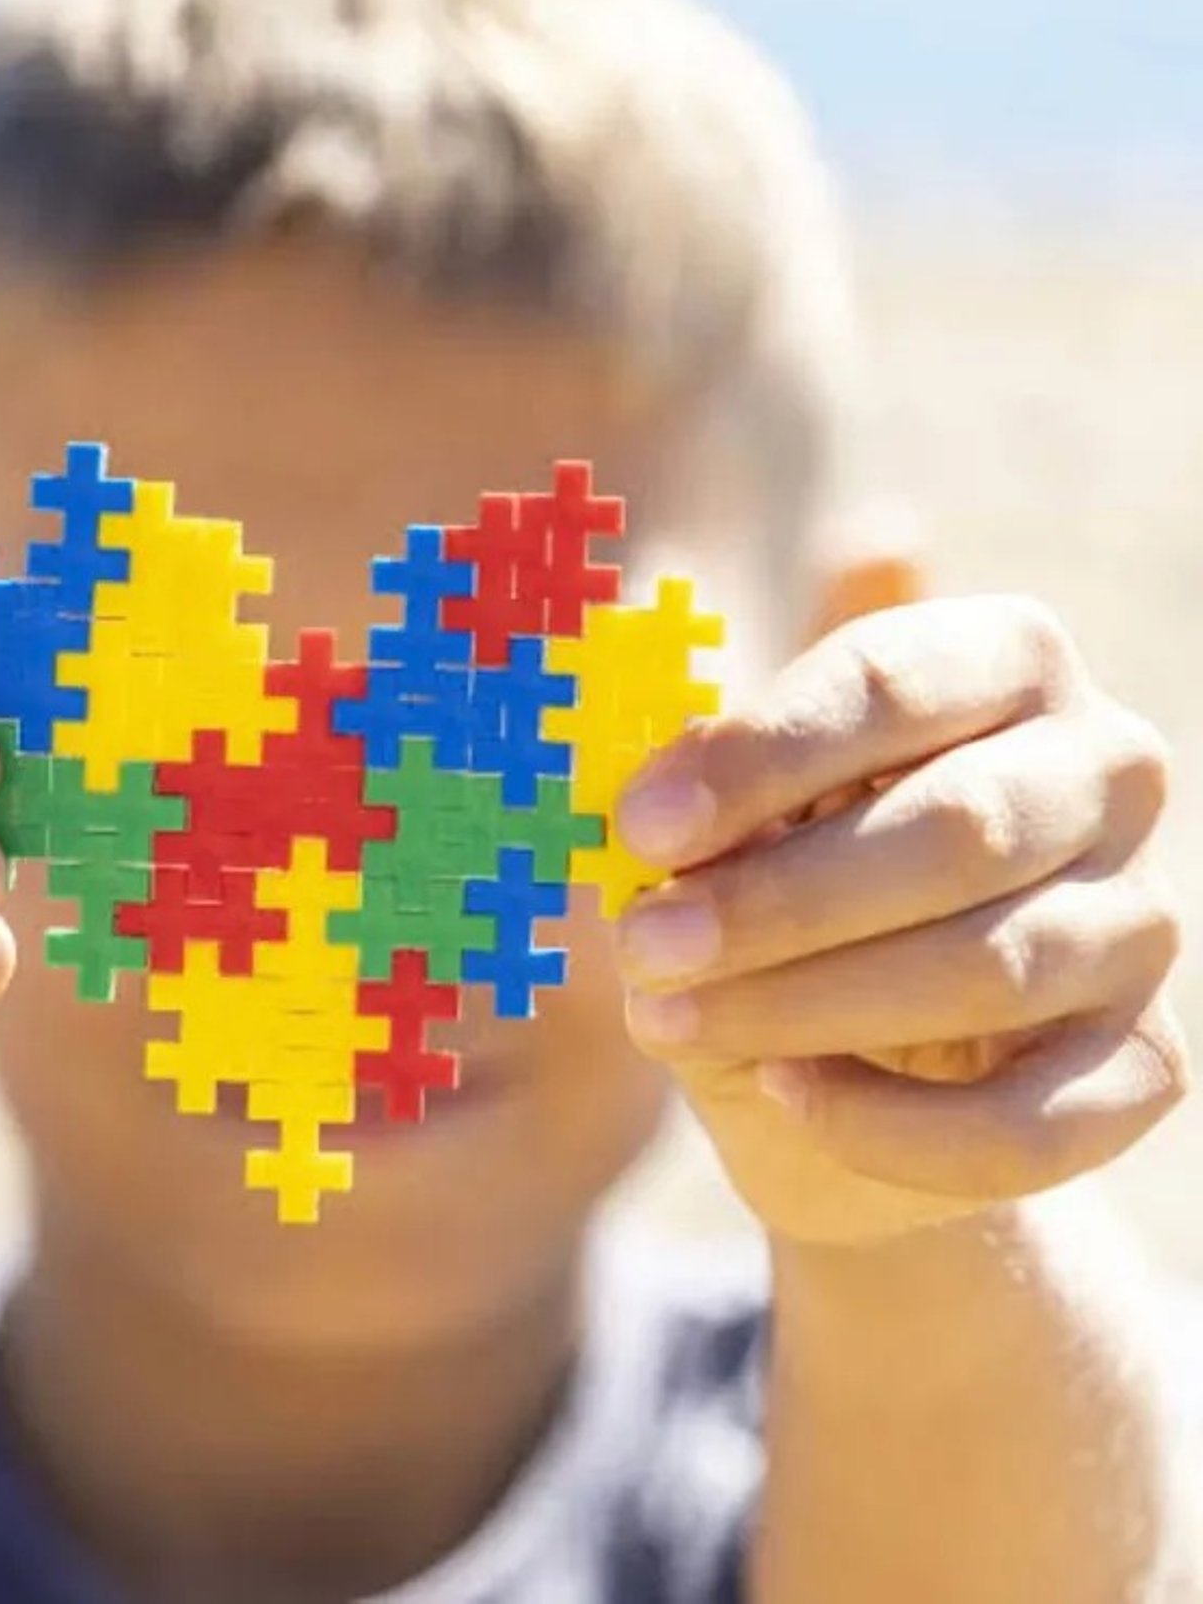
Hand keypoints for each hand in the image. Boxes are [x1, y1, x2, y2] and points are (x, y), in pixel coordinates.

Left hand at [614, 595, 1186, 1243]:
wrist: (856, 1063)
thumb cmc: (777, 893)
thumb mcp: (729, 827)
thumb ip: (702, 796)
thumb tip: (651, 804)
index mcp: (1001, 661)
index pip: (889, 682)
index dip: (759, 755)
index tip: (641, 824)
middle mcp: (1104, 770)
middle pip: (956, 828)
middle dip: (778, 898)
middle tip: (645, 943)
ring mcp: (1140, 919)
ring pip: (991, 969)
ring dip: (807, 1003)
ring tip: (672, 1017)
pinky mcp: (1144, 1064)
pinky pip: (1028, 1119)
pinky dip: (890, 1125)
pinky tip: (786, 1094)